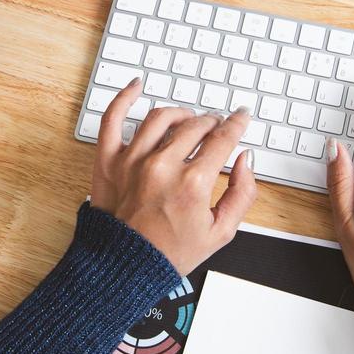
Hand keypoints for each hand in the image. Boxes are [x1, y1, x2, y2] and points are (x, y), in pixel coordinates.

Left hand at [91, 79, 257, 273]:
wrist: (125, 268)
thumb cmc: (169, 253)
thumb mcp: (221, 231)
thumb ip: (243, 193)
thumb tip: (246, 160)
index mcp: (193, 183)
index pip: (223, 138)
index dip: (237, 123)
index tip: (240, 118)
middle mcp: (162, 166)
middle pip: (196, 125)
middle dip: (212, 122)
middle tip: (216, 126)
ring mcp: (132, 160)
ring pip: (161, 117)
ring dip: (181, 113)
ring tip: (188, 119)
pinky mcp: (108, 160)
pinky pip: (112, 119)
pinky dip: (124, 98)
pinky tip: (136, 86)